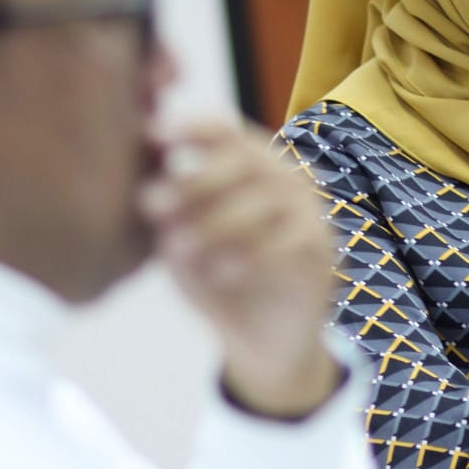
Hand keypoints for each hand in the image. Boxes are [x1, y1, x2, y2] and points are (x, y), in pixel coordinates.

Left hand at [137, 116, 339, 418]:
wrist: (261, 342)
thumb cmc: (214, 279)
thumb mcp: (179, 243)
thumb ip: (167, 215)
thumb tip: (148, 190)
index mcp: (248, 165)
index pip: (223, 129)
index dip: (188, 126)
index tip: (151, 137)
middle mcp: (284, 177)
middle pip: (244, 157)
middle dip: (193, 177)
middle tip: (150, 204)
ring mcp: (308, 210)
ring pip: (265, 199)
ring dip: (214, 220)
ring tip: (176, 248)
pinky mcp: (321, 248)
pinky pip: (287, 240)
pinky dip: (249, 255)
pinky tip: (219, 274)